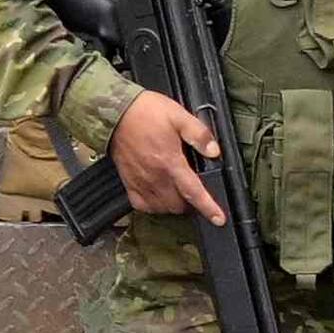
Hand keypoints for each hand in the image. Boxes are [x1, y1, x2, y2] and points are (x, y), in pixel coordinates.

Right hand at [111, 92, 225, 223]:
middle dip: (191, 204)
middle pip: (178, 205)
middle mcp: (155, 176)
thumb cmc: (146, 113)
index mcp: (170, 162)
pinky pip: (142, 205)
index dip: (209, 208)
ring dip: (173, 205)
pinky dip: (153, 206)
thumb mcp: (179, 116)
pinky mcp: (128, 182)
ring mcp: (141, 182)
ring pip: (162, 208)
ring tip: (179, 194)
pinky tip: (159, 196)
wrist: (115, 113)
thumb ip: (199, 134)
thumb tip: (214, 151)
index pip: (194, 192)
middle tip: (195, 193)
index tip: (218, 219)